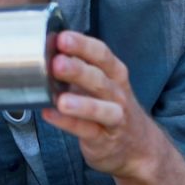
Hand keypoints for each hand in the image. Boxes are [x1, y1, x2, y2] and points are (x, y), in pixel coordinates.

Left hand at [41, 31, 167, 180]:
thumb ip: (78, 66)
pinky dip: (68, 123)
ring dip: (80, 103)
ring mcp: (114, 117)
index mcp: (115, 73)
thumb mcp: (101, 81)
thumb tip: (45, 47)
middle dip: (78, 70)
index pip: (102, 54)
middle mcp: (117, 93)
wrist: (139, 146)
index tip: (62, 37)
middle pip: (99, 79)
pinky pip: (86, 130)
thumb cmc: (110, 105)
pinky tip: (50, 115)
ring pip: (100, 109)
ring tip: (61, 100)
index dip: (83, 45)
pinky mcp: (104, 139)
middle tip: (57, 62)